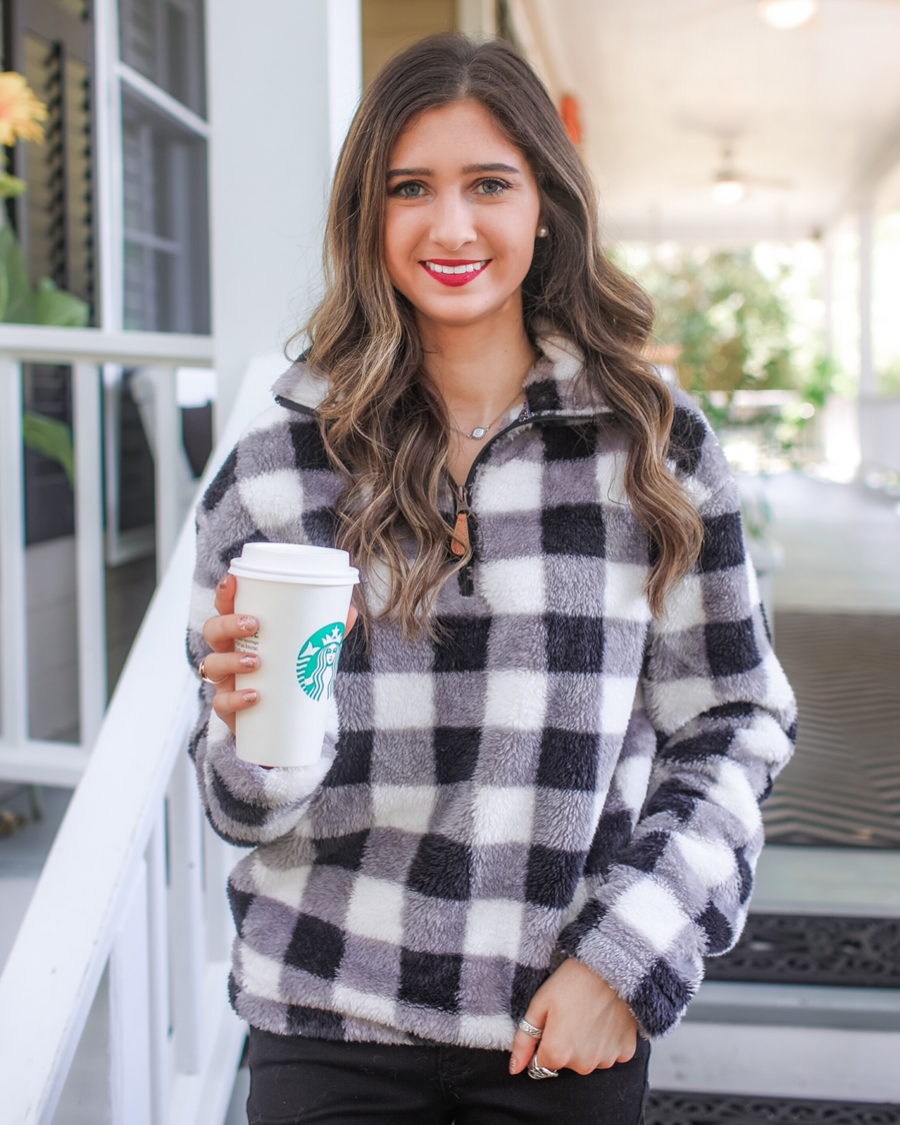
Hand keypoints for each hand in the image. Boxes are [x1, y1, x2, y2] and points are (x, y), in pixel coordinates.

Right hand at [200, 574, 358, 735]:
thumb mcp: (309, 652)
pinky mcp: (228, 708)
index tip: (233, 581)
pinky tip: (254, 696)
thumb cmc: (291, 675)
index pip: (226, 607)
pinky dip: (235, 699)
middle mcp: (228, 653)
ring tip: (257, 662)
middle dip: (228, 623)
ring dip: (231, 660)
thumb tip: (350, 611)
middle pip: (213, 631)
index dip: (225, 593)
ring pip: (211, 664)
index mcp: (243, 633)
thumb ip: (327, 633)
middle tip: (253, 624)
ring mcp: (225, 681)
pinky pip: (221, 703)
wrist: (284, 721)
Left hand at [509, 959, 637, 1075]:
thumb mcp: (539, 1004)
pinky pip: (610, 1053)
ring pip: (588, 1058)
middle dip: (565, 1044)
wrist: (610, 966)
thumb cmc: (572, 981)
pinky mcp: (626, 1052)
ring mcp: (606, 1060)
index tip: (553, 1021)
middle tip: (571, 1014)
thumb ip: (524, 1041)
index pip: (541, 1063)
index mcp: (558, 1054)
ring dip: (586, 1043)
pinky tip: (605, 1018)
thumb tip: (515, 1068)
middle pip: (566, 1062)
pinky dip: (607, 1040)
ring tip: (589, 1013)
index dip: (544, 1041)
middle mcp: (583, 1065)